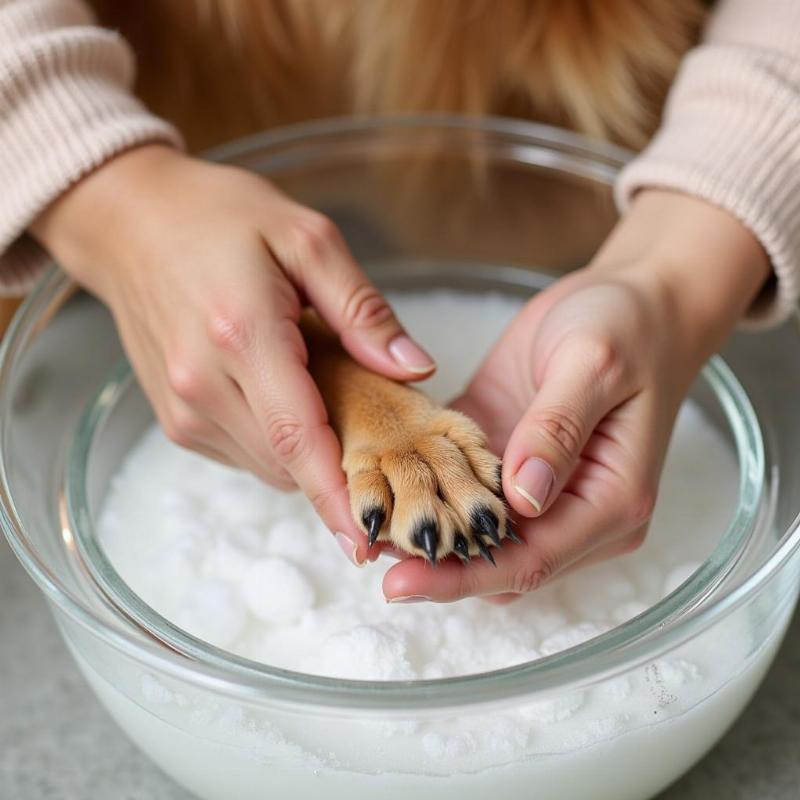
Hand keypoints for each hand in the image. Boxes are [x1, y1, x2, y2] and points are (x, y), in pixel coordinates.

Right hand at [31, 145, 435, 557]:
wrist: (128, 222)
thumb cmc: (220, 218)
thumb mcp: (306, 238)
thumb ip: (363, 309)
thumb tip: (416, 369)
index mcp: (243, 335)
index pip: (299, 438)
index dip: (337, 496)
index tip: (368, 544)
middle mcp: (204, 385)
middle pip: (289, 461)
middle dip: (340, 470)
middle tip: (383, 448)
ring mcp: (184, 408)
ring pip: (269, 464)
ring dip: (309, 454)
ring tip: (333, 407)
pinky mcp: (176, 418)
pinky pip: (244, 451)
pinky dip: (279, 442)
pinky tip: (289, 398)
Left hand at [382, 189, 769, 601]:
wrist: (634, 300)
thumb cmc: (628, 327)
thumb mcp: (592, 364)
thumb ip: (557, 429)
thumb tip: (521, 496)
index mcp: (610, 502)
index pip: (532, 561)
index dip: (464, 576)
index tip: (400, 580)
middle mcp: (576, 509)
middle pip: (501, 562)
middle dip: (438, 564)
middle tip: (370, 547)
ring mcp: (540, 486)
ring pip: (478, 535)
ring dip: (430, 531)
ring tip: (370, 522)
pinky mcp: (509, 457)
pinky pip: (466, 491)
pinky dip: (431, 495)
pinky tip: (386, 486)